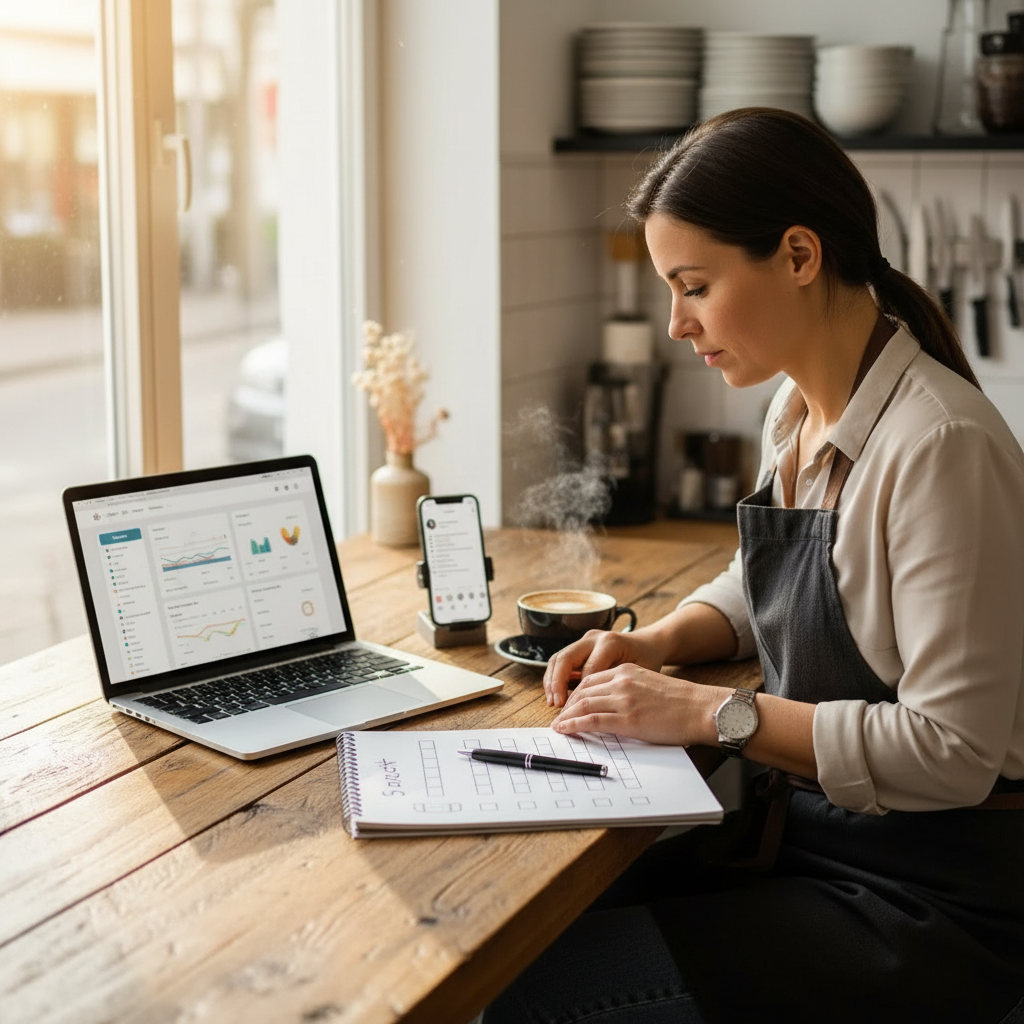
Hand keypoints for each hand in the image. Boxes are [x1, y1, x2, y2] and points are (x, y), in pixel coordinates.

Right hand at [543, 628, 668, 707]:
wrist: (649, 644)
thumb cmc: (649, 661)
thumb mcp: (639, 675)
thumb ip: (619, 688)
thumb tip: (599, 712)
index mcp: (610, 643)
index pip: (587, 671)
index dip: (579, 693)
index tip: (576, 713)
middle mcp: (594, 638)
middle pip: (565, 659)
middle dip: (557, 684)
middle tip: (557, 705)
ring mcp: (585, 640)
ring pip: (558, 658)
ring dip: (552, 681)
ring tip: (554, 703)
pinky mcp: (581, 645)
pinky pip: (561, 660)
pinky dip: (556, 678)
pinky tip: (557, 695)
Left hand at [550, 663, 721, 745]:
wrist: (701, 709)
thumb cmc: (682, 703)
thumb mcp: (650, 686)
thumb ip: (629, 691)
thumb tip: (612, 707)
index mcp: (627, 671)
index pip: (591, 680)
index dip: (575, 693)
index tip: (569, 705)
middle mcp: (621, 681)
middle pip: (582, 691)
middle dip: (567, 706)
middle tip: (560, 717)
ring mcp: (623, 699)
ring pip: (582, 705)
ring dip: (566, 717)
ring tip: (559, 726)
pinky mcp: (626, 719)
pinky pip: (591, 721)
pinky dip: (573, 726)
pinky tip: (566, 730)